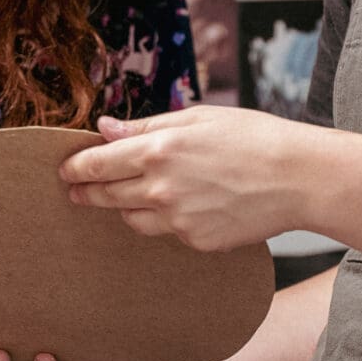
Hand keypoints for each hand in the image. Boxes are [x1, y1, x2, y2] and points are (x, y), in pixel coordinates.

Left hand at [61, 106, 321, 251]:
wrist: (296, 178)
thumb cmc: (252, 137)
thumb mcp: (198, 118)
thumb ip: (147, 126)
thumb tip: (105, 129)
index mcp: (158, 150)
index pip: (98, 164)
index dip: (75, 168)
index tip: (65, 170)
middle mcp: (161, 189)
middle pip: (106, 195)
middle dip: (88, 191)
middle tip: (77, 189)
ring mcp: (178, 220)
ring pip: (133, 219)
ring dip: (127, 207)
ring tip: (139, 193)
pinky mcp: (197, 242)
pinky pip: (168, 233)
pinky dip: (168, 220)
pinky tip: (187, 204)